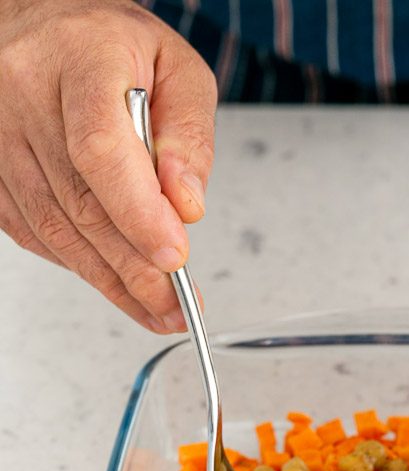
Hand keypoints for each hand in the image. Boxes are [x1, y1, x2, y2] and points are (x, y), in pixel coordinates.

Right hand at [0, 0, 216, 330]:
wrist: (43, 25)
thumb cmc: (111, 45)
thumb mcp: (177, 69)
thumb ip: (190, 136)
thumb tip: (187, 206)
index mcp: (78, 58)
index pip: (101, 150)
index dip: (139, 214)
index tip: (175, 258)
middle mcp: (25, 92)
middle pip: (81, 202)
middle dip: (137, 269)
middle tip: (178, 308)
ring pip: (55, 227)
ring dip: (110, 281)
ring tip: (156, 310)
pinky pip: (34, 231)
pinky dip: (79, 265)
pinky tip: (114, 282)